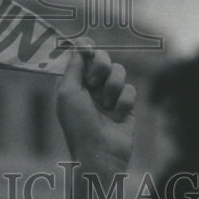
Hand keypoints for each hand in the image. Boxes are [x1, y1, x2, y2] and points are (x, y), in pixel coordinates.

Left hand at [56, 40, 135, 186]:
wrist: (100, 154)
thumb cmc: (78, 124)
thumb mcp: (68, 92)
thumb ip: (73, 67)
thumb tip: (78, 45)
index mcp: (74, 82)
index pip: (82, 56)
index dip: (85, 49)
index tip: (87, 46)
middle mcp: (91, 86)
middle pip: (102, 58)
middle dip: (101, 65)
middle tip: (94, 80)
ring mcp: (110, 95)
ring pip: (119, 71)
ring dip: (112, 86)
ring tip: (105, 103)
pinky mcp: (126, 106)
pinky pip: (131, 89)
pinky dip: (124, 102)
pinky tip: (117, 116)